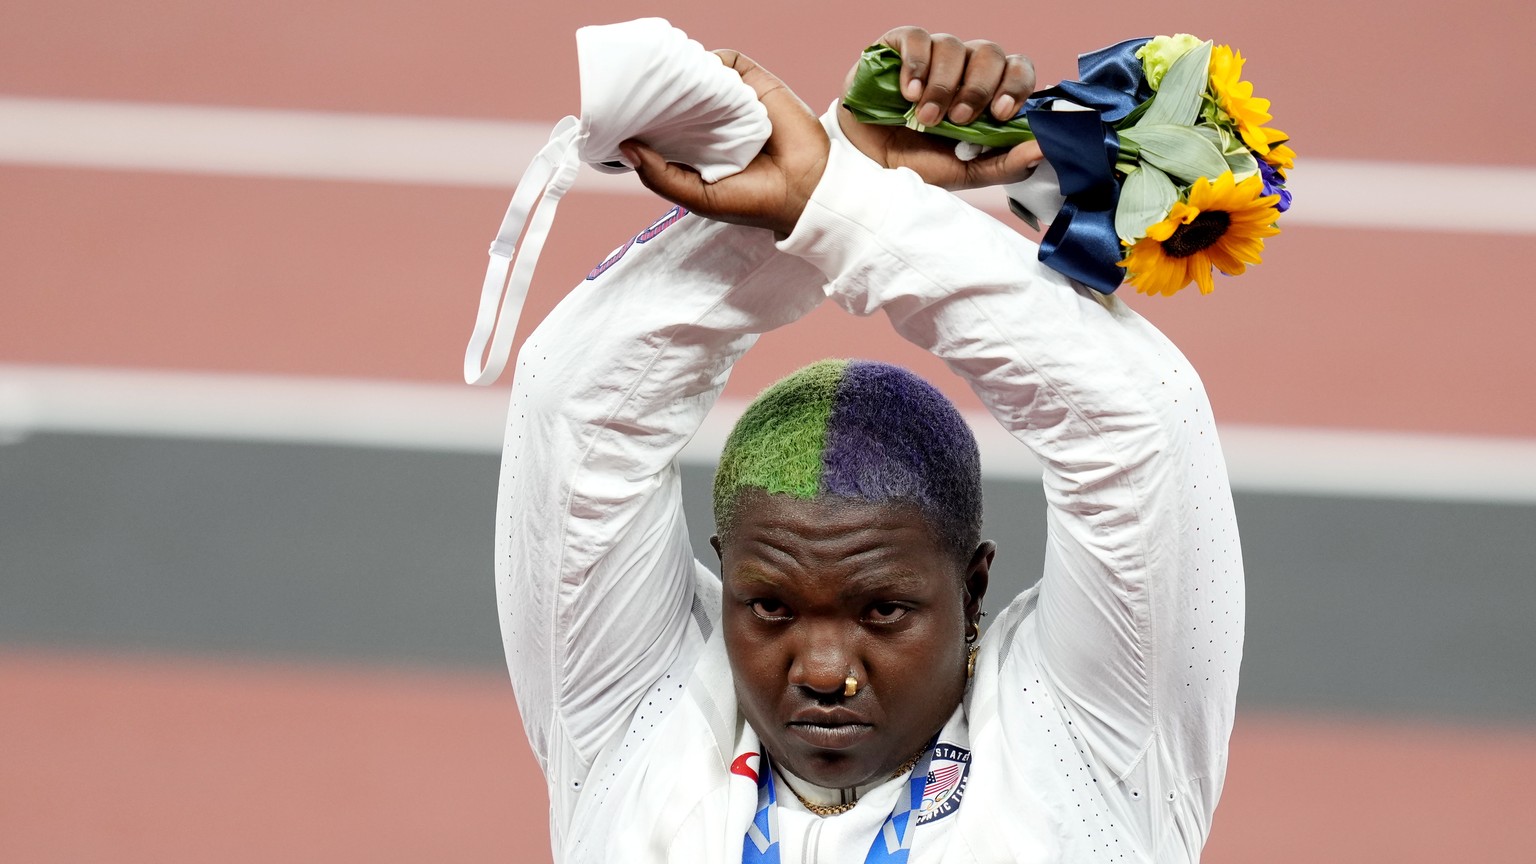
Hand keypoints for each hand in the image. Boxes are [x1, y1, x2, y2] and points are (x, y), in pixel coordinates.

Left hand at [620, 50, 828, 236]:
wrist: (805, 190)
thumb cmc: (752, 201)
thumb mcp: (697, 197)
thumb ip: (660, 176)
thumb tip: (627, 145)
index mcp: (694, 150)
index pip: (660, 126)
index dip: (642, 118)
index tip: (622, 113)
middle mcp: (710, 123)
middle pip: (676, 96)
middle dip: (657, 91)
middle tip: (636, 88)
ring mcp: (732, 102)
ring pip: (698, 75)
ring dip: (683, 72)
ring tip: (667, 77)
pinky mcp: (755, 84)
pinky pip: (728, 62)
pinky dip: (713, 62)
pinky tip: (701, 74)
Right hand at [838, 27, 1043, 189]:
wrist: (864, 164)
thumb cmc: (915, 164)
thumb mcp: (963, 172)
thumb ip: (1004, 164)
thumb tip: (1043, 149)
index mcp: (986, 91)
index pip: (1017, 69)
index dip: (1015, 85)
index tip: (1000, 113)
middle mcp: (962, 68)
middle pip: (990, 53)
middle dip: (978, 88)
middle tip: (959, 119)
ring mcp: (930, 55)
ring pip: (953, 45)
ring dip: (942, 85)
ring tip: (925, 117)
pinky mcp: (896, 47)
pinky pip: (916, 38)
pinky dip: (916, 64)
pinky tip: (908, 92)